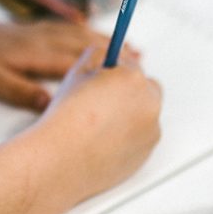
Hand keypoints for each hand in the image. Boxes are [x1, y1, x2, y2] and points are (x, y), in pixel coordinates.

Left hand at [0, 19, 138, 109]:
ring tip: (132, 49)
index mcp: (36, 52)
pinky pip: (69, 27)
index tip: (128, 72)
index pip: (78, 59)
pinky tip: (98, 35)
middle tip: (141, 62)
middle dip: (116, 51)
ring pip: (81, 33)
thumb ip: (22, 93)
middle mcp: (43, 37)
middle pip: (87, 43)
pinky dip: (88, 31)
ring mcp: (40, 30)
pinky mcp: (34, 28)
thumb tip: (52, 104)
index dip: (105, 66)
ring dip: (107, 40)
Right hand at [36, 47, 161, 204]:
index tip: (107, 73)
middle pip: (145, 88)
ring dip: (129, 114)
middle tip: (102, 98)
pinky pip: (139, 139)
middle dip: (128, 90)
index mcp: (133, 79)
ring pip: (143, 115)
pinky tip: (102, 140)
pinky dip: (127, 137)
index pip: (129, 64)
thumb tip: (107, 54)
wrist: (62, 159)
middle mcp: (149, 104)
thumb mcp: (77, 72)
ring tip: (98, 123)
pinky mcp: (145, 154)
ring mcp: (150, 131)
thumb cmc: (66, 118)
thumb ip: (97, 55)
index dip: (114, 70)